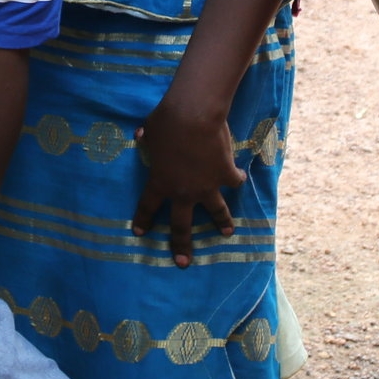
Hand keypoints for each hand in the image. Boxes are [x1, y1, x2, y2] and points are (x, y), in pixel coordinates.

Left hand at [132, 97, 244, 267]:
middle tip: (182, 262)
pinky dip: (237, 177)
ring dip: (222, 223)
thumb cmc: (166, 121)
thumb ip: (146, 138)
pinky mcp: (226, 175)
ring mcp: (207, 186)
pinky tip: (240, 177)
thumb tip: (139, 134)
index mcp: (160, 182)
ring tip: (227, 233)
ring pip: (216, 212)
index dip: (143, 219)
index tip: (139, 232)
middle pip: (181, 226)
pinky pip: (234, 181)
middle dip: (181, 245)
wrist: (193, 116)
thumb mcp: (149, 130)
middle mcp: (183, 191)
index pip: (148, 206)